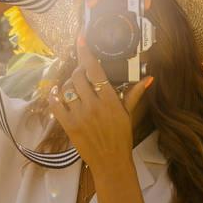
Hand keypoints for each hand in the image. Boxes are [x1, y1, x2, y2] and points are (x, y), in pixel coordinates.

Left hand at [45, 29, 153, 176]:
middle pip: (78, 76)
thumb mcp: (128, 114)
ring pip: (66, 89)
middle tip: (83, 74)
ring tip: (75, 87)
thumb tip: (148, 78)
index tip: (81, 39)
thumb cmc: (121, 137)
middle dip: (79, 71)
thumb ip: (135, 93)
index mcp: (110, 101)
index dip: (87, 53)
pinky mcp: (69, 126)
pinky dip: (53, 95)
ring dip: (69, 84)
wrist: (111, 162)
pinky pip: (55, 105)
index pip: (95, 70)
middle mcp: (94, 107)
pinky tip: (57, 92)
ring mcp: (80, 116)